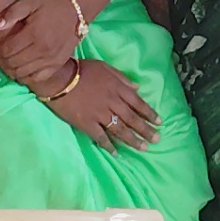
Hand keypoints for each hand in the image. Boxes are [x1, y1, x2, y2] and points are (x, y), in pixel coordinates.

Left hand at [0, 0, 84, 88]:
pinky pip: (35, 78)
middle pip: (12, 63)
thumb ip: (12, 12)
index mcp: (34, 33)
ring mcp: (50, 60)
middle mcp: (43, 50)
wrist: (75, 14)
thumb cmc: (49, 7)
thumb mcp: (30, 2)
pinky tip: (19, 69)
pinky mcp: (56, 66)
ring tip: (5, 61)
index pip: (7, 50)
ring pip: (22, 73)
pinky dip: (23, 77)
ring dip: (9, 69)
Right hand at [45, 58, 159, 148]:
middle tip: (157, 140)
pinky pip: (100, 137)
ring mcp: (100, 115)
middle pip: (132, 119)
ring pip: (120, 130)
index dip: (149, 113)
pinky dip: (109, 146)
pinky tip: (116, 153)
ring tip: (143, 148)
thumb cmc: (82, 69)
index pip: (138, 103)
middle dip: (146, 130)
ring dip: (132, 140)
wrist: (59, 78)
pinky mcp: (87, 124)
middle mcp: (113, 103)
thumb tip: (137, 88)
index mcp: (118, 88)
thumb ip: (122, 78)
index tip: (159, 122)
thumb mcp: (105, 67)